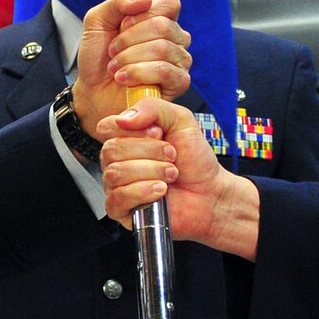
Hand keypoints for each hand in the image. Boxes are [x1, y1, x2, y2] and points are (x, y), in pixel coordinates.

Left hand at [72, 0, 189, 132]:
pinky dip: (137, 73)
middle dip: (129, 39)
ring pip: (162, 48)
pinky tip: (124, 79)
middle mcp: (175, 38)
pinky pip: (164, 71)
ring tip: (116, 68)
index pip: (170, 3)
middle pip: (163, 26)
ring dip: (129, 58)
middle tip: (113, 51)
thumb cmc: (99, 58)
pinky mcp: (179, 82)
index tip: (122, 25)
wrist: (92, 92)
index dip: (143, 13)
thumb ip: (117, 3)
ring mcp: (180, 60)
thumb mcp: (97, 21)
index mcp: (161, 19)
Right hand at [99, 98, 258, 256]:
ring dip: (150, 171)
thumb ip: (152, 107)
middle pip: (111, 150)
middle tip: (171, 156)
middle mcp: (118, 161)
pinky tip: (160, 191)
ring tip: (171, 174)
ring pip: (115, 173)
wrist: (210, 192)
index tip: (159, 134)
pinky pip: (117, 198)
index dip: (134, 130)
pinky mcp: (121, 210)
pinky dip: (143, 191)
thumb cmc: (195, 159)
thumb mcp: (180, 120)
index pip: (107, 127)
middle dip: (148, 152)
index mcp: (126, 138)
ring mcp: (117, 186)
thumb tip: (122, 118)